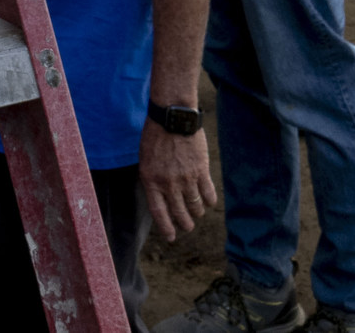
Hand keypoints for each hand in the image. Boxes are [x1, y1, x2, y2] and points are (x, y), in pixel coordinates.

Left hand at [138, 119, 218, 241]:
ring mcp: (186, 179)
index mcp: (151, 181)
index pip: (159, 213)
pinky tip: (209, 201)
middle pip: (179, 213)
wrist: (173, 117)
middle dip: (185, 223)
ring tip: (197, 212)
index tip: (171, 237)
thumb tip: (161, 198)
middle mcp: (168, 184)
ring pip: (195, 206)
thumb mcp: (145, 160)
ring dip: (197, 212)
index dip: (166, 228)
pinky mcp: (201, 171)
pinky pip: (208, 193)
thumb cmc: (155, 136)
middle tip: (188, 226)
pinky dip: (209, 200)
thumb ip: (153, 180)